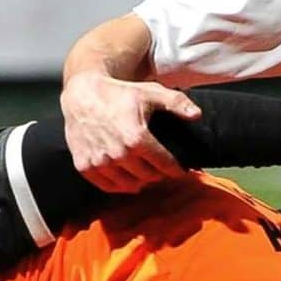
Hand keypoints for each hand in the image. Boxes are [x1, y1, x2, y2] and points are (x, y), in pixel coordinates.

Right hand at [60, 70, 201, 191]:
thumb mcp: (151, 93)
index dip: (176, 169)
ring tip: (145, 174)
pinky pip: (107, 187)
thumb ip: (177, 103)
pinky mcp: (85, 165)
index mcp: (137, 138)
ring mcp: (100, 161)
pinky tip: (126, 177)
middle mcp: (118, 154)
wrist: (83, 95)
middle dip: (158, 174)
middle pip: (149, 177)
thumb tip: (197, 115)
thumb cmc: (119, 94)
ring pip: (129, 186)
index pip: (165, 165)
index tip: (180, 169)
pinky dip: (119, 185)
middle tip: (160, 169)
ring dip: (140, 181)